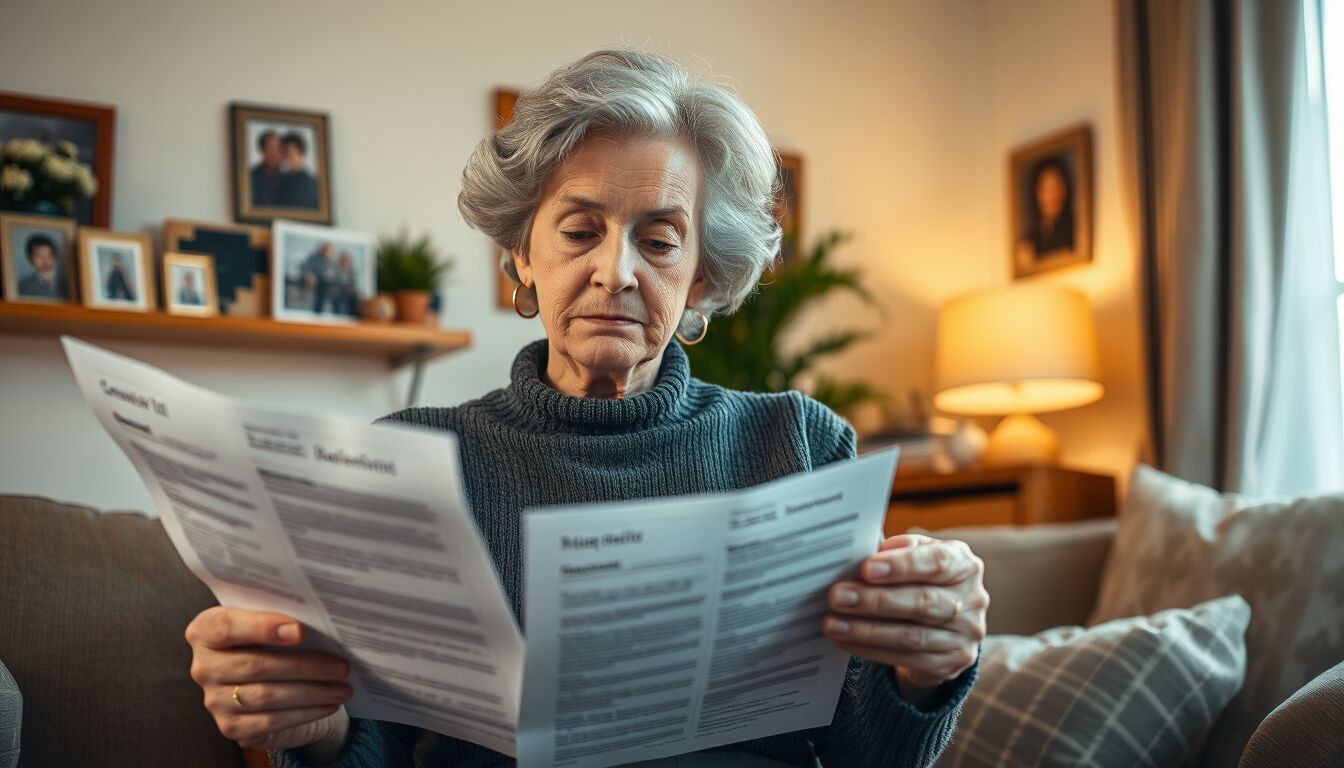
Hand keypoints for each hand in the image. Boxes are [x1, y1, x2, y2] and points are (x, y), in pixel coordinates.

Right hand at [185, 607, 352, 750]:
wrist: (263, 679)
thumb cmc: (270, 641)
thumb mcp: (269, 621)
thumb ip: (281, 616)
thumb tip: (320, 619)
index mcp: (206, 631)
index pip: (227, 627)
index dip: (262, 628)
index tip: (299, 631)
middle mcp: (203, 666)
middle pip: (255, 665)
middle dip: (304, 666)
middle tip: (341, 666)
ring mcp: (214, 700)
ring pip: (266, 696)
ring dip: (311, 692)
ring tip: (342, 687)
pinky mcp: (231, 726)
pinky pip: (270, 721)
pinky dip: (304, 713)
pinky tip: (328, 704)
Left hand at [823, 534, 987, 693]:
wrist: (942, 625)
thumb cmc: (919, 579)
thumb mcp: (914, 556)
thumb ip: (897, 550)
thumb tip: (871, 551)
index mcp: (965, 564)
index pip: (937, 562)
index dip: (902, 566)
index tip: (866, 568)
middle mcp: (973, 599)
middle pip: (922, 602)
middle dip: (875, 600)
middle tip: (838, 596)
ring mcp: (966, 635)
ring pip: (912, 636)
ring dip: (866, 630)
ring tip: (832, 623)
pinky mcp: (952, 663)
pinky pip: (907, 658)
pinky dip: (870, 649)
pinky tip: (845, 641)